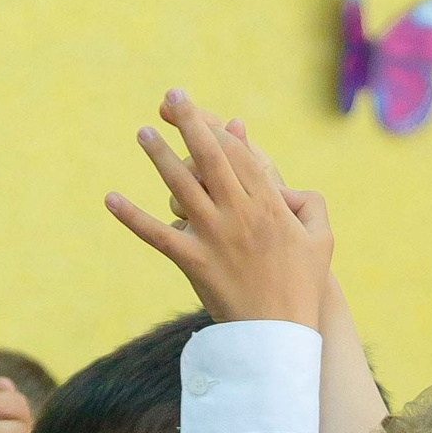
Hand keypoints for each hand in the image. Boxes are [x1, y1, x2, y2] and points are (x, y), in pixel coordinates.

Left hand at [106, 94, 334, 328]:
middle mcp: (239, 213)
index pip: (238, 153)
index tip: (202, 111)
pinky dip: (131, 217)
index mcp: (269, 203)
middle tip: (171, 96)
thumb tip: (291, 186)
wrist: (281, 336)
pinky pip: (157, 235)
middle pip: (209, 156)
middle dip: (189, 122)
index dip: (217, 127)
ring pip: (180, 185)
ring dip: (159, 155)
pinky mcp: (193, 263)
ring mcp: (214, 237)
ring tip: (144, 132)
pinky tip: (110, 198)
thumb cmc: (303, 288)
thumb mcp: (321, 240)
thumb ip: (311, 204)